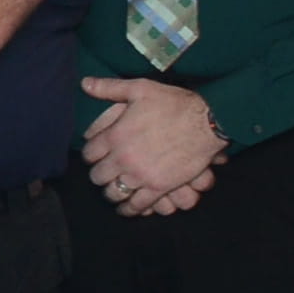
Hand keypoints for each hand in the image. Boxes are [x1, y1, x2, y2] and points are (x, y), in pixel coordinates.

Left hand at [82, 74, 224, 218]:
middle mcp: (123, 158)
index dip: (91, 154)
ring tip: (114, 189)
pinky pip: (136, 205)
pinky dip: (129, 209)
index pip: (89, 153)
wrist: (208, 121)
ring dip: (112, 192)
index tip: (97, 154)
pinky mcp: (159, 187)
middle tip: (106, 172)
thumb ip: (110, 88)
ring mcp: (140, 175)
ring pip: (113, 193)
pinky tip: (127, 208)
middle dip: (100, 173)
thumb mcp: (141, 89)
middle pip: (97, 176)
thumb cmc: (175, 103)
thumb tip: (85, 83)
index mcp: (115, 136)